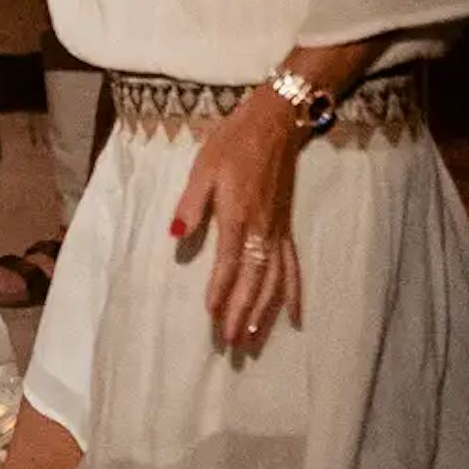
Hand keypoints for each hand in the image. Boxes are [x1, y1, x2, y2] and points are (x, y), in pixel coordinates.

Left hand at [171, 90, 307, 354]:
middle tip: (231, 343)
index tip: (212, 316)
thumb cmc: (233, 144)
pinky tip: (293, 317)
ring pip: (274, 280)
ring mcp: (278, 231)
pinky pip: (292, 267)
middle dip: (242, 313)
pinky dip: (293, 293)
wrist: (274, 125)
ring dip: (264, 312)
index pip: (229, 263)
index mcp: (239, 216)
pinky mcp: (286, 228)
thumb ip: (191, 204)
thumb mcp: (203, 168)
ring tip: (253, 339)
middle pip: (254, 280)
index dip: (221, 291)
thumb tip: (175, 234)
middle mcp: (262, 229)